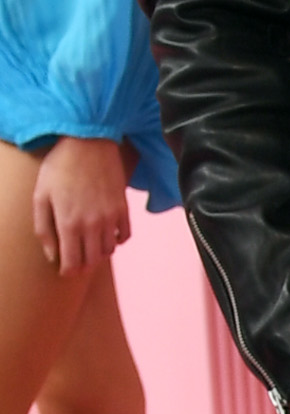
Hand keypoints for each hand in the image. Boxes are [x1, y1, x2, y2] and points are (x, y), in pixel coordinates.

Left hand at [31, 137, 131, 274]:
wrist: (88, 142)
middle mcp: (92, 225)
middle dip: (82, 265)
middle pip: (91, 260)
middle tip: (76, 260)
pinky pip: (124, 236)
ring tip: (89, 245)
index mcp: (68, 223)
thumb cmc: (59, 167)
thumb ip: (43, 229)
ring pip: (108, 250)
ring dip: (98, 253)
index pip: (72, 262)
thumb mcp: (40, 197)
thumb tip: (52, 256)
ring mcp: (110, 217)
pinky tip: (106, 234)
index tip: (65, 270)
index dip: (68, 271)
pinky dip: (116, 240)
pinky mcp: (123, 208)